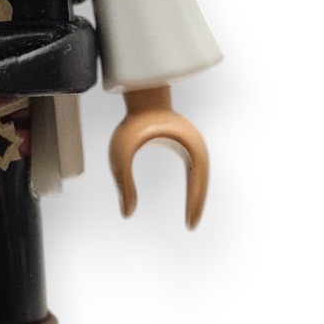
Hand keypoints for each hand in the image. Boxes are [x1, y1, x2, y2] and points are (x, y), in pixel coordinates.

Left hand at [108, 85, 208, 228]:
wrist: (142, 96)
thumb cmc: (132, 123)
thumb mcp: (122, 154)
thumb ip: (123, 183)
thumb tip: (126, 214)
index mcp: (187, 146)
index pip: (197, 184)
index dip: (194, 205)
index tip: (189, 225)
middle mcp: (195, 146)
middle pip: (202, 182)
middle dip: (197, 205)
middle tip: (191, 227)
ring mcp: (192, 145)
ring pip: (200, 178)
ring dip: (197, 197)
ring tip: (191, 219)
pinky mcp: (186, 146)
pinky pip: (194, 172)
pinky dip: (194, 188)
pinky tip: (189, 203)